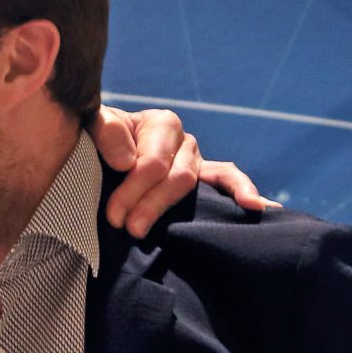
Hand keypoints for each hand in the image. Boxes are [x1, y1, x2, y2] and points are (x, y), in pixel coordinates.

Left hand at [92, 106, 278, 237]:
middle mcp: (184, 140)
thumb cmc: (96, 143)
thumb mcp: (93, 127)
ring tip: (148, 229)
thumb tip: (128, 159)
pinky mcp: (203, 179)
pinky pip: (227, 180)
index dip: (132, 189)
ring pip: (192, 183)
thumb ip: (106, 131)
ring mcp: (197, 160)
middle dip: (149, 204)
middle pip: (175, 176)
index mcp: (161, 123)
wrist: (98, 157)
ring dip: (166, 207)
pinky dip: (244, 190)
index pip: (152, 160)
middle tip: (128, 228)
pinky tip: (258, 206)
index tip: (114, 216)